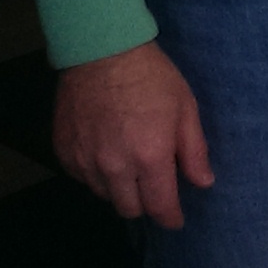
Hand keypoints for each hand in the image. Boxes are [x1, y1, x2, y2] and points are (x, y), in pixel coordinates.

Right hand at [54, 40, 213, 228]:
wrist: (101, 49)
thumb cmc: (150, 76)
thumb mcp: (184, 108)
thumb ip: (193, 151)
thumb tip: (203, 183)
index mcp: (149, 158)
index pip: (160, 207)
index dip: (170, 217)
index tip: (175, 219)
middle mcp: (115, 167)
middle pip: (129, 208)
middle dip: (144, 203)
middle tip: (152, 185)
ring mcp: (85, 160)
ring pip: (104, 195)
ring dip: (118, 188)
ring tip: (127, 164)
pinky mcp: (63, 151)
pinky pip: (81, 177)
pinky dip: (94, 173)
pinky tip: (103, 152)